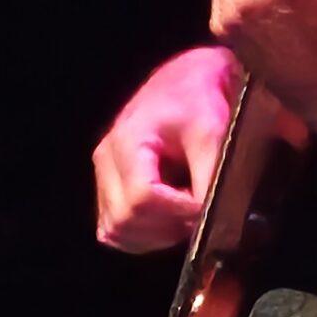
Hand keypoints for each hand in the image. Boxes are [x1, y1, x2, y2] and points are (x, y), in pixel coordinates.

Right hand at [92, 46, 238, 250]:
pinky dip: (142, 235)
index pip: (142, 198)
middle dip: (167, 226)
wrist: (186, 80)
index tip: (207, 208)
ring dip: (154, 235)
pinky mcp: (108, 188)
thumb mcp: (213, 130)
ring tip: (187, 218)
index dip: (178, 211)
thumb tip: (210, 216)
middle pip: (124, 220)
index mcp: (127, 143)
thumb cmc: (200, 100)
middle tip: (200, 216)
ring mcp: (103, 176)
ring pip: (115, 231)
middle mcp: (106, 161)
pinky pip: (113, 229)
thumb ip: (210, 173)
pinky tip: (170, 221)